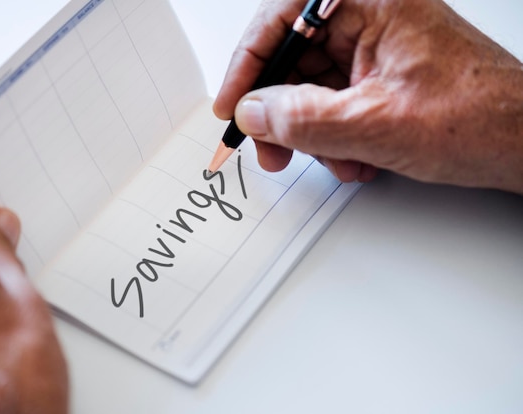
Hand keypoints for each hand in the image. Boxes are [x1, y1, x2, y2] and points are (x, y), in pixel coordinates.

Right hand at [214, 0, 522, 192]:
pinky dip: (333, 135)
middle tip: (270, 147)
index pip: (281, 19)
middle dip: (280, 112)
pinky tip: (353, 158)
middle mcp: (370, 14)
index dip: (248, 65)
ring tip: (332, 160)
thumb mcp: (371, 124)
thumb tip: (252, 112)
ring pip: (311, 86)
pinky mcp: (380, 73)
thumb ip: (299, 119)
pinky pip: (335, 101)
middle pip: (293, 58)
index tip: (231, 104)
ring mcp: (376, 45)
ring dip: (311, 133)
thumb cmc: (478, 117)